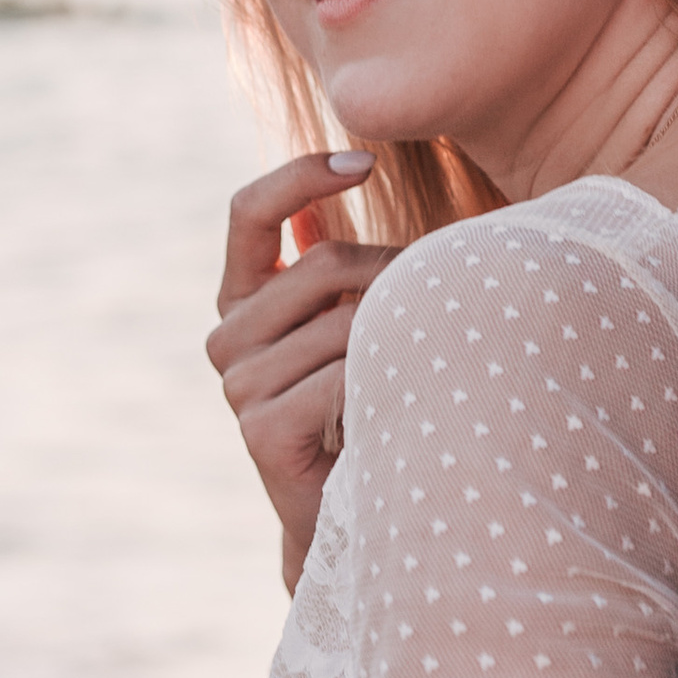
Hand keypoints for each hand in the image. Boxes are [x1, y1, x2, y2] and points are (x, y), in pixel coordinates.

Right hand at [207, 154, 399, 587]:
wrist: (368, 515)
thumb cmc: (375, 404)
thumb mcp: (355, 321)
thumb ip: (340, 263)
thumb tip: (347, 173)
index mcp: (242, 300)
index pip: (249, 211)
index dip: (300, 174)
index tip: (364, 161)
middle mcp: (227, 339)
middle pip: (320, 262)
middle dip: (394, 270)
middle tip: (451, 294)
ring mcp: (237, 387)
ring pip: (343, 320)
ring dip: (402, 333)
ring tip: (434, 360)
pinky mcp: (260, 431)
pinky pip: (343, 377)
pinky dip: (388, 383)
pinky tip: (410, 402)